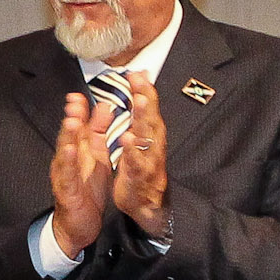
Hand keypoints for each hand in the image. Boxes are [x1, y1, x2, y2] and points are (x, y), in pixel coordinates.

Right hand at [49, 90, 116, 255]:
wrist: (79, 223)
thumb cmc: (86, 190)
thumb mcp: (96, 158)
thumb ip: (98, 134)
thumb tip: (104, 108)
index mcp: (78, 152)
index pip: (79, 127)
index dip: (79, 111)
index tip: (79, 95)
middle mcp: (68, 161)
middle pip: (69, 137)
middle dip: (72, 118)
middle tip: (74, 102)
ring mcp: (64, 175)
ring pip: (65, 153)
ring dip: (67, 137)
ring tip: (71, 121)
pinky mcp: (66, 191)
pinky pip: (67, 175)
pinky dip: (68, 162)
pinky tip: (70, 151)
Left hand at [113, 73, 172, 236]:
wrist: (148, 206)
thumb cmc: (143, 170)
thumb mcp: (142, 143)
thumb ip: (142, 119)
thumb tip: (142, 92)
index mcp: (151, 137)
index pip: (149, 110)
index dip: (145, 91)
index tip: (138, 73)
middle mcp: (152, 146)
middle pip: (151, 118)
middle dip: (146, 99)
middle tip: (141, 81)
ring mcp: (147, 161)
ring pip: (147, 138)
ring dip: (144, 119)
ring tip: (140, 102)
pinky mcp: (138, 178)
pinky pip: (136, 163)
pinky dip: (132, 151)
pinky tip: (127, 139)